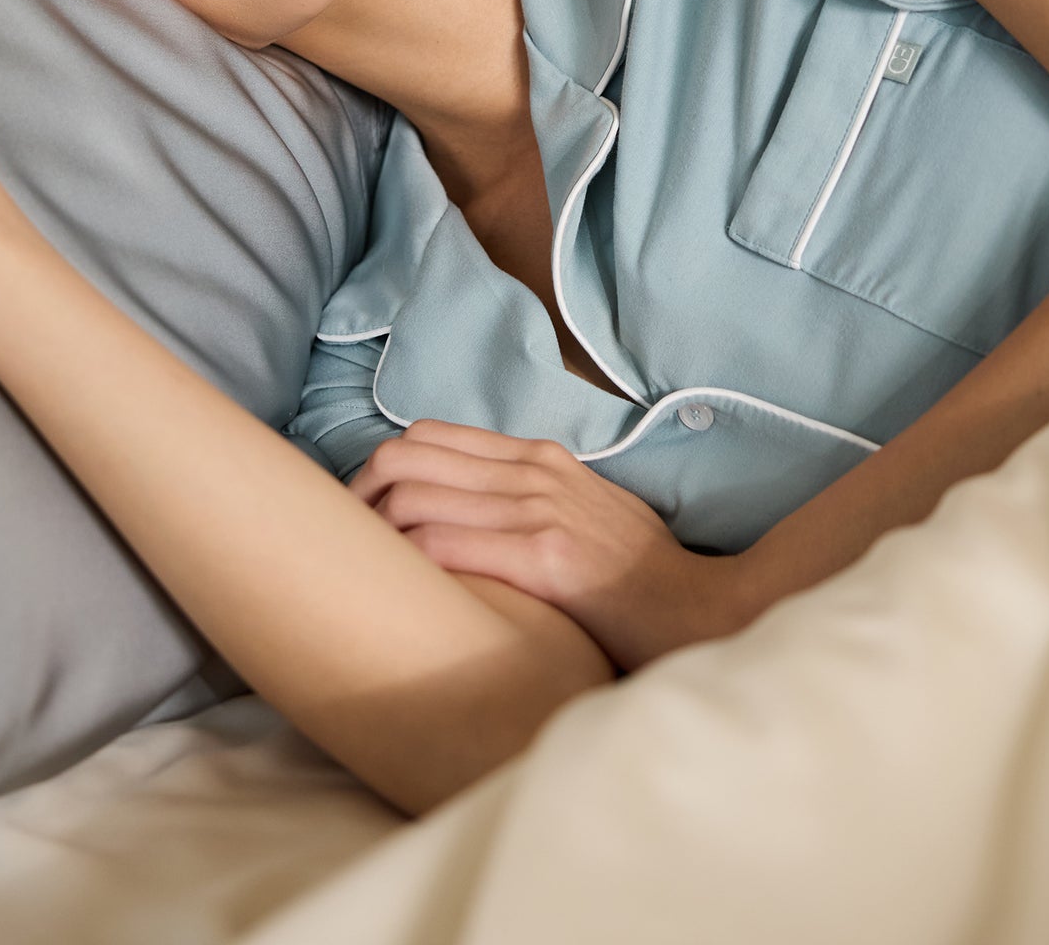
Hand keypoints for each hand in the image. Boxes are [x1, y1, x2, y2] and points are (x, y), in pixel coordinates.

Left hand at [348, 419, 752, 669]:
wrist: (705, 613)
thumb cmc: (639, 577)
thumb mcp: (585, 510)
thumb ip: (529, 497)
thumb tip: (465, 507)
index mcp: (538, 457)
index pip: (426, 436)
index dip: (376, 471)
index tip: (358, 514)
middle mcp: (533, 472)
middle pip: (403, 456)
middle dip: (357, 496)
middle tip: (343, 542)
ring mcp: (539, 510)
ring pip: (412, 496)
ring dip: (372, 532)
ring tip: (362, 570)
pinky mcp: (546, 557)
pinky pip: (443, 544)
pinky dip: (407, 562)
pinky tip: (402, 589)